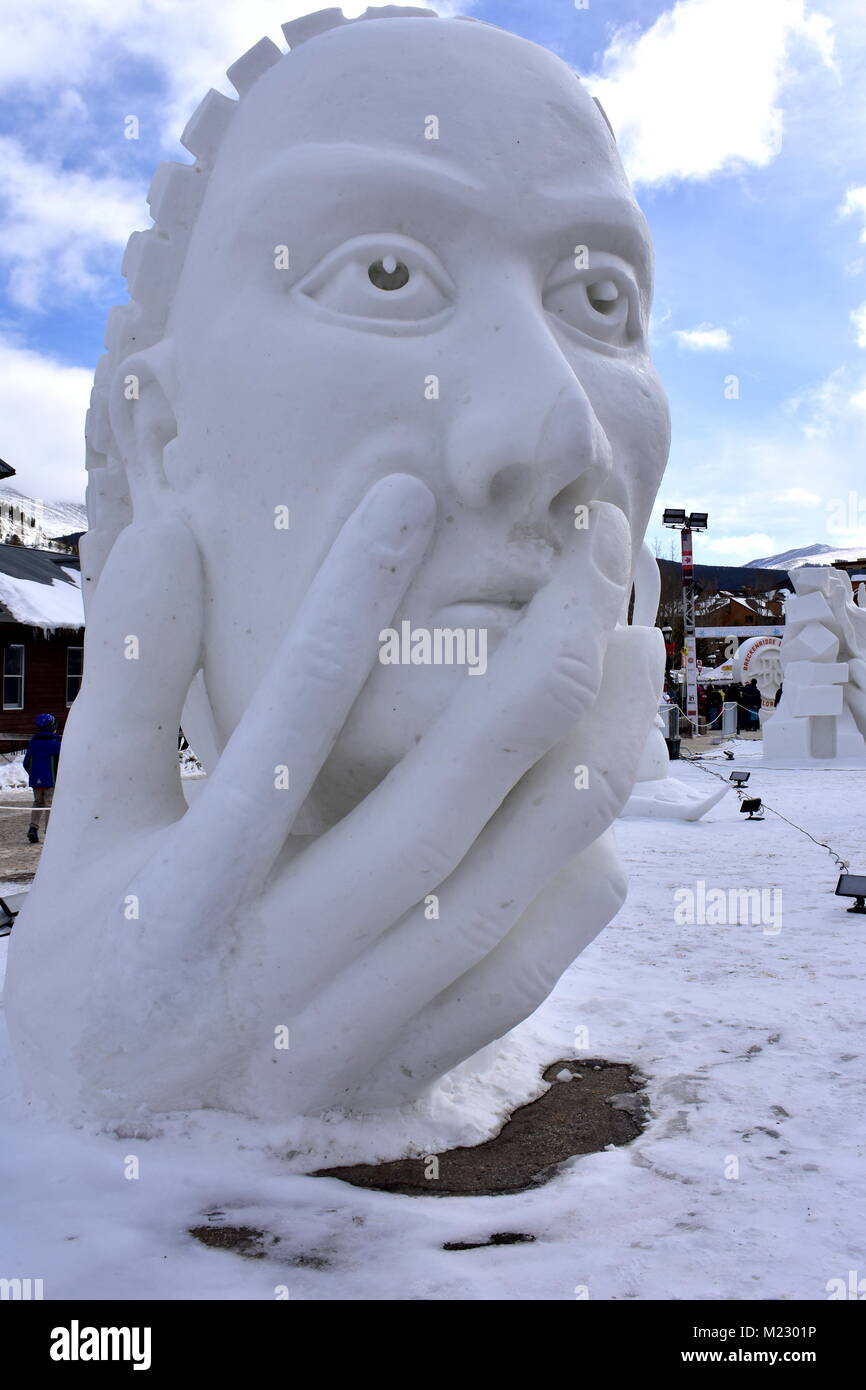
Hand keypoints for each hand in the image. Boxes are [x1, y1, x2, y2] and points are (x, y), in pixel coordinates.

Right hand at [7, 477, 661, 1122]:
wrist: (101, 1153)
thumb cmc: (86, 966)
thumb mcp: (89, 822)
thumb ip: (131, 677)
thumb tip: (167, 528)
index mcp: (184, 900)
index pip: (285, 726)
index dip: (348, 597)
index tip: (408, 494)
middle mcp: (280, 973)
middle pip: (447, 803)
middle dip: (539, 660)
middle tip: (591, 554)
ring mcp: (355, 1037)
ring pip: (513, 887)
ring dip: (592, 758)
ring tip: (632, 657)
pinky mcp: (405, 1077)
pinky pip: (523, 975)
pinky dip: (577, 884)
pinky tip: (602, 810)